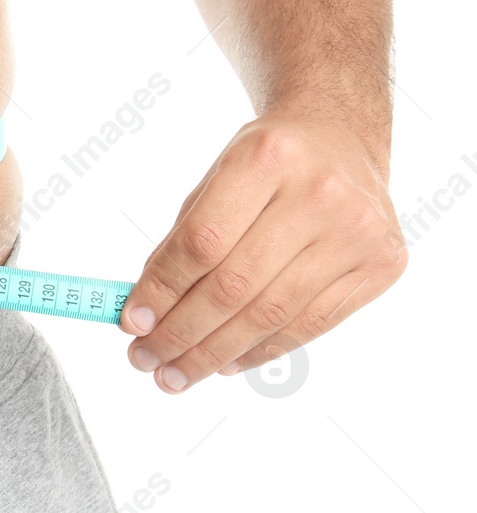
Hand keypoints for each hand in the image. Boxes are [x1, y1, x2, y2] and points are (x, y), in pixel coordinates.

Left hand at [119, 109, 406, 392]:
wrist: (341, 138)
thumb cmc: (267, 163)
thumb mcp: (217, 177)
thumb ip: (183, 239)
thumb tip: (145, 313)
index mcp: (267, 157)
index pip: (201, 241)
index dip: (162, 290)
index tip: (131, 324)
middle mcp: (320, 193)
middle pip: (235, 285)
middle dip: (181, 333)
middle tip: (144, 360)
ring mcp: (358, 231)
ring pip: (272, 314)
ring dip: (214, 353)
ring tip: (175, 374)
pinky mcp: (382, 265)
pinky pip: (310, 325)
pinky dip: (260, 351)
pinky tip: (225, 364)